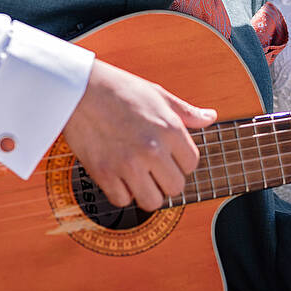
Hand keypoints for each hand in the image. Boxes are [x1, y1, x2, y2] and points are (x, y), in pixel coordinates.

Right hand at [62, 59, 217, 211]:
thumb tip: (210, 117)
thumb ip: (186, 111)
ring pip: (152, 201)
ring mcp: (128, 164)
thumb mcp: (158, 94)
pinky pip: (122, 200)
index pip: (191, 163)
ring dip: (146, 192)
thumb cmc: (119, 89)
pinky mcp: (104, 173)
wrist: (79, 89)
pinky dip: (120, 192)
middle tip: (153, 168)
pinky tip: (117, 176)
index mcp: (170, 129)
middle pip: (175, 187)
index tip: (168, 156)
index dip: (181, 161)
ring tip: (138, 177)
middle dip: (166, 179)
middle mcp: (152, 149)